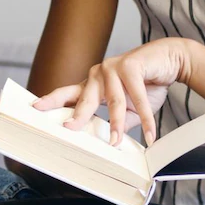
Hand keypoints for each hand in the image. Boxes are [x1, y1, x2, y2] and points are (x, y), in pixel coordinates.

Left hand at [33, 38, 192, 145]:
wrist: (170, 61)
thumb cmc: (146, 85)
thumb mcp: (129, 109)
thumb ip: (116, 122)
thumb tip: (108, 143)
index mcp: (92, 84)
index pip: (67, 94)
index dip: (51, 100)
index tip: (34, 108)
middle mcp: (98, 73)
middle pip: (84, 99)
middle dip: (77, 116)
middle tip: (68, 129)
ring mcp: (113, 67)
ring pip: (113, 102)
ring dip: (118, 124)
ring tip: (117, 142)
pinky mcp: (131, 65)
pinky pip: (137, 97)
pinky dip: (146, 118)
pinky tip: (150, 133)